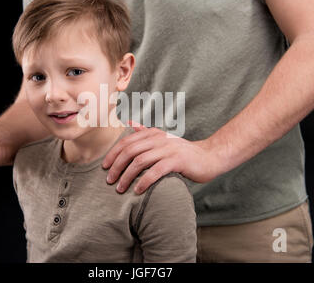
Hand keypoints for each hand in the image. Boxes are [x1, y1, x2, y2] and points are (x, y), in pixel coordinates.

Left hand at [102, 120, 218, 193]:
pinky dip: (144, 181)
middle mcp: (159, 139)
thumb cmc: (183, 152)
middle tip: (109, 180)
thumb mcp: (163, 139)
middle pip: (130, 151)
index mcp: (153, 133)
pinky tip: (137, 191)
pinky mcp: (177, 161)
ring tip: (119, 188)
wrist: (209, 157)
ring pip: (140, 161)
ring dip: (127, 176)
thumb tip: (129, 123)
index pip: (126, 141)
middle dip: (116, 166)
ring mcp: (168, 149)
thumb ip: (145, 131)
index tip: (104, 167)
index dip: (113, 154)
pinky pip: (155, 171)